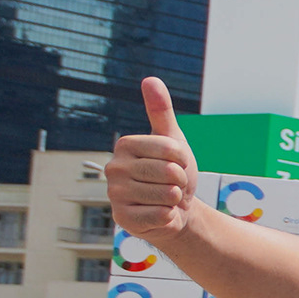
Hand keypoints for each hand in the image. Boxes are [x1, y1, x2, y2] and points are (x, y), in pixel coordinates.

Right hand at [108, 79, 199, 240]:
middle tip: (172, 184)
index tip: (176, 164)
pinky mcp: (122, 219)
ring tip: (165, 198)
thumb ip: (161, 111)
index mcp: (125, 145)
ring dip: (175, 199)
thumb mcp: (173, 140)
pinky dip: (169, 216)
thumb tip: (150, 79)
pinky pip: (161, 214)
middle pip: (169, 172)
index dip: (184, 159)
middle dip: (181, 180)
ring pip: (167, 194)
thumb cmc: (173, 172)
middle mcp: (114, 168)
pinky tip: (159, 213)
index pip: (172, 149)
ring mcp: (115, 195)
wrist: (175, 209)